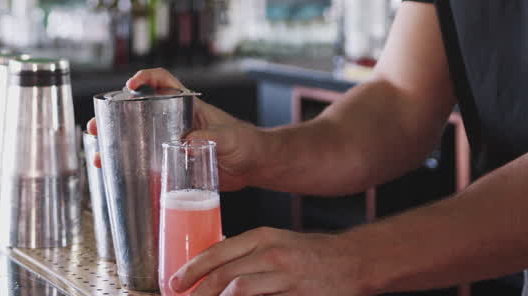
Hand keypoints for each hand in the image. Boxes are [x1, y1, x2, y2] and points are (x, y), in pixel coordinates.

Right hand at [88, 68, 263, 191]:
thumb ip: (208, 138)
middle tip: (98, 126)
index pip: (163, 82)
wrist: (254, 166)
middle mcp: (175, 121)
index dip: (146, 78)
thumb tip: (185, 142)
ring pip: (138, 139)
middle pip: (140, 112)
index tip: (130, 86)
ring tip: (99, 154)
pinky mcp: (173, 163)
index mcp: (188, 106)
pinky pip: (148, 163)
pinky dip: (132, 169)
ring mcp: (172, 142)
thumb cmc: (246, 143)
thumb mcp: (228, 138)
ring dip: (116, 145)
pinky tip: (117, 176)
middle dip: (115, 116)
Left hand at [174, 228, 364, 295]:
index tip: (176, 281)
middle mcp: (270, 254)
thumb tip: (214, 263)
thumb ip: (248, 251)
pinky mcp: (295, 295)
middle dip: (197, 290)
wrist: (351, 261)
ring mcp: (283, 276)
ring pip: (238, 290)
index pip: (217, 251)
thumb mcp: (276, 242)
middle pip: (224, 275)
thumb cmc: (311, 252)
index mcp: (262, 237)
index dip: (192, 269)